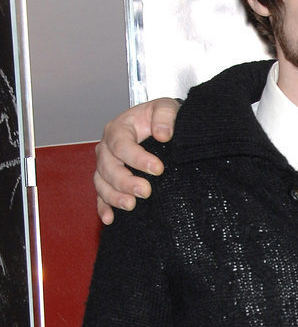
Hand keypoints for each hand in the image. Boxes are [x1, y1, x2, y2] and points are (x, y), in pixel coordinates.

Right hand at [94, 97, 178, 223]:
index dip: (137, 158)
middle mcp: (107, 148)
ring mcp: (106, 165)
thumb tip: (163, 134)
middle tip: (145, 191)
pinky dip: (103, 207)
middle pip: (108, 166)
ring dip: (113, 196)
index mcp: (119, 128)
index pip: (121, 144)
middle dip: (125, 181)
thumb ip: (165, 116)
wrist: (159, 127)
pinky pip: (101, 195)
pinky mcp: (109, 180)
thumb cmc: (160, 118)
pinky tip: (110, 219)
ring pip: (101, 182)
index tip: (158, 168)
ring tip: (130, 206)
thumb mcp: (166, 108)